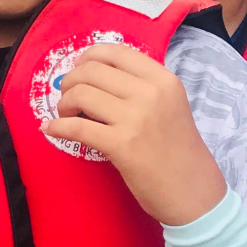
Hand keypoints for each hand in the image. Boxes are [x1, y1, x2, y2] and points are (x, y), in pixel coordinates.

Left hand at [42, 45, 223, 226]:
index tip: (78, 68)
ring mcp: (136, 118)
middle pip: (92, 70)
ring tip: (65, 115)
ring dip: (64, 103)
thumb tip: (90, 72)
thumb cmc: (178, 150)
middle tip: (67, 96)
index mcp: (163, 79)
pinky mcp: (121, 145)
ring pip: (80, 94)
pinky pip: (76, 127)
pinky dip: (57, 127)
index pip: (115, 52)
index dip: (88, 57)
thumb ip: (139, 86)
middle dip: (70, 81)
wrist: (195, 194)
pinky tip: (51, 130)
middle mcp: (151, 93)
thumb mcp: (169, 105)